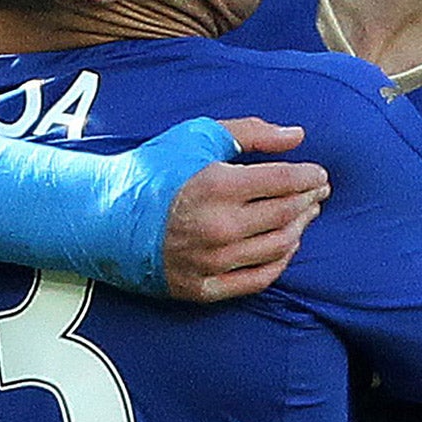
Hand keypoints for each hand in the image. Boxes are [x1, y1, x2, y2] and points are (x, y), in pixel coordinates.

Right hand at [163, 119, 328, 302]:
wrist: (102, 216)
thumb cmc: (152, 171)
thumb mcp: (197, 136)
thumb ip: (251, 133)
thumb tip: (298, 137)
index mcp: (219, 186)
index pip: (286, 182)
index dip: (311, 177)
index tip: (319, 174)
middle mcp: (219, 228)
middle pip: (288, 215)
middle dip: (310, 201)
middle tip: (317, 193)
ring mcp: (212, 262)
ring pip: (279, 248)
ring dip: (300, 230)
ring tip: (304, 215)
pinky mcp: (203, 288)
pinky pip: (258, 280)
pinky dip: (280, 262)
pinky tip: (286, 246)